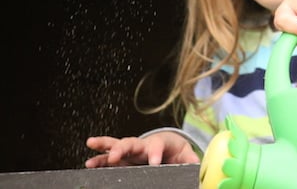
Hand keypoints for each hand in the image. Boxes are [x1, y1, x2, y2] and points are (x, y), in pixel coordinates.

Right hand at [85, 131, 199, 167]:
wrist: (168, 145)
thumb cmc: (175, 151)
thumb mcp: (185, 154)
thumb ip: (189, 160)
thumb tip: (196, 165)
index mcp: (159, 144)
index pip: (157, 146)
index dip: (155, 154)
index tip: (154, 163)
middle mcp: (143, 145)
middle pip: (132, 143)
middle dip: (122, 148)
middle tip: (114, 156)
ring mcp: (131, 151)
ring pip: (116, 145)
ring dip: (104, 147)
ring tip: (91, 149)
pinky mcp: (124, 157)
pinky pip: (109, 156)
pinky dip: (99, 158)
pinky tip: (88, 164)